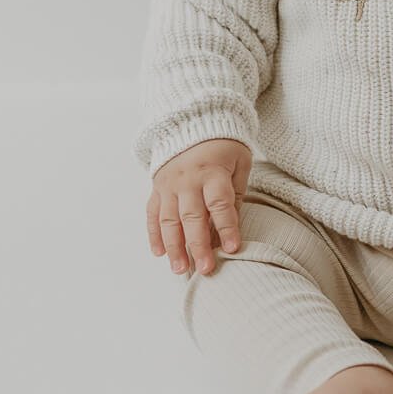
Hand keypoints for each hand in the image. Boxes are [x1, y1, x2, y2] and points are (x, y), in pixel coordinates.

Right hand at [146, 137, 251, 275]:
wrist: (193, 123)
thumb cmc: (224, 147)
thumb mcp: (239, 164)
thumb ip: (235, 196)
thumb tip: (229, 231)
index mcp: (212, 172)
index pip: (220, 204)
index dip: (227, 228)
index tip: (232, 249)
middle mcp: (187, 180)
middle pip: (192, 217)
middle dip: (198, 245)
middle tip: (205, 269)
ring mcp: (168, 184)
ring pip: (168, 220)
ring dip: (174, 247)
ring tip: (180, 270)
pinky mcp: (157, 188)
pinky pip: (152, 214)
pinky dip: (154, 234)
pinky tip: (159, 253)